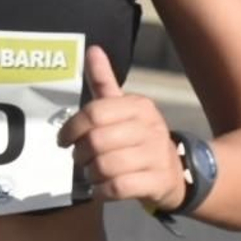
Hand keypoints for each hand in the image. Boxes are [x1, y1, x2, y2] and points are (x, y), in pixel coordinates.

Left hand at [59, 46, 185, 211]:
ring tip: (92, 174)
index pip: (94, 112)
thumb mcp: (123, 108)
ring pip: (105, 166)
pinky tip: (102, 189)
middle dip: (80, 154)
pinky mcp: (158, 182)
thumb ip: (104, 82)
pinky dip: (103, 191)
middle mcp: (150, 128)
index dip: (71, 128)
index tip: (63, 140)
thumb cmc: (138, 137)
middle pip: (96, 141)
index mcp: (138, 106)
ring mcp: (156, 156)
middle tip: (80, 159)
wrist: (178, 171)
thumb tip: (92, 49)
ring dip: (91, 174)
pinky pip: (119, 187)